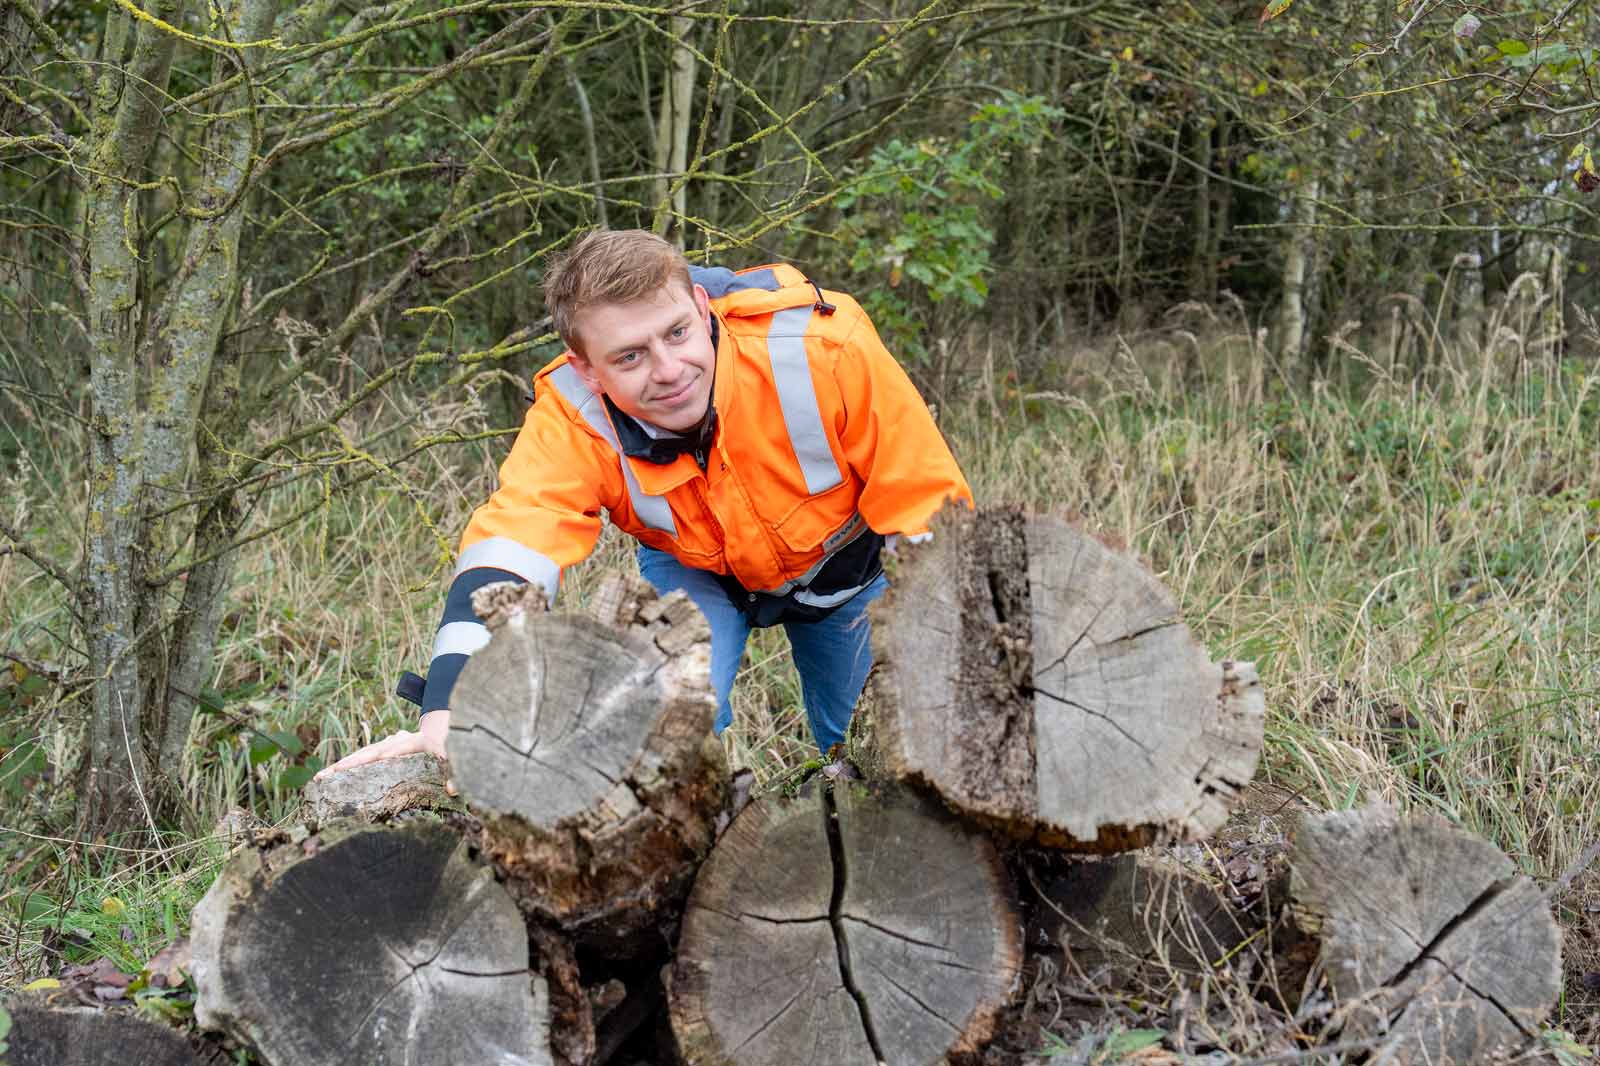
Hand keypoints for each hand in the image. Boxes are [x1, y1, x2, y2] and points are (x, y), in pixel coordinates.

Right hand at [316, 711, 452, 790]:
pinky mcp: (379, 750)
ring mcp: (386, 744)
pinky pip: (360, 759)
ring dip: (341, 766)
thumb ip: (456, 775)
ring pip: (361, 755)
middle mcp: (396, 740)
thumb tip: (453, 789)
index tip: (379, 758)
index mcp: (416, 741)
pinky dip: (344, 767)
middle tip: (331, 773)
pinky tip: (328, 776)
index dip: (390, 752)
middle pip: (372, 751)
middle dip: (352, 763)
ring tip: (320, 777)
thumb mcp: (454, 760)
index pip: (401, 747)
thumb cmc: (446, 750)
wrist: (438, 732)